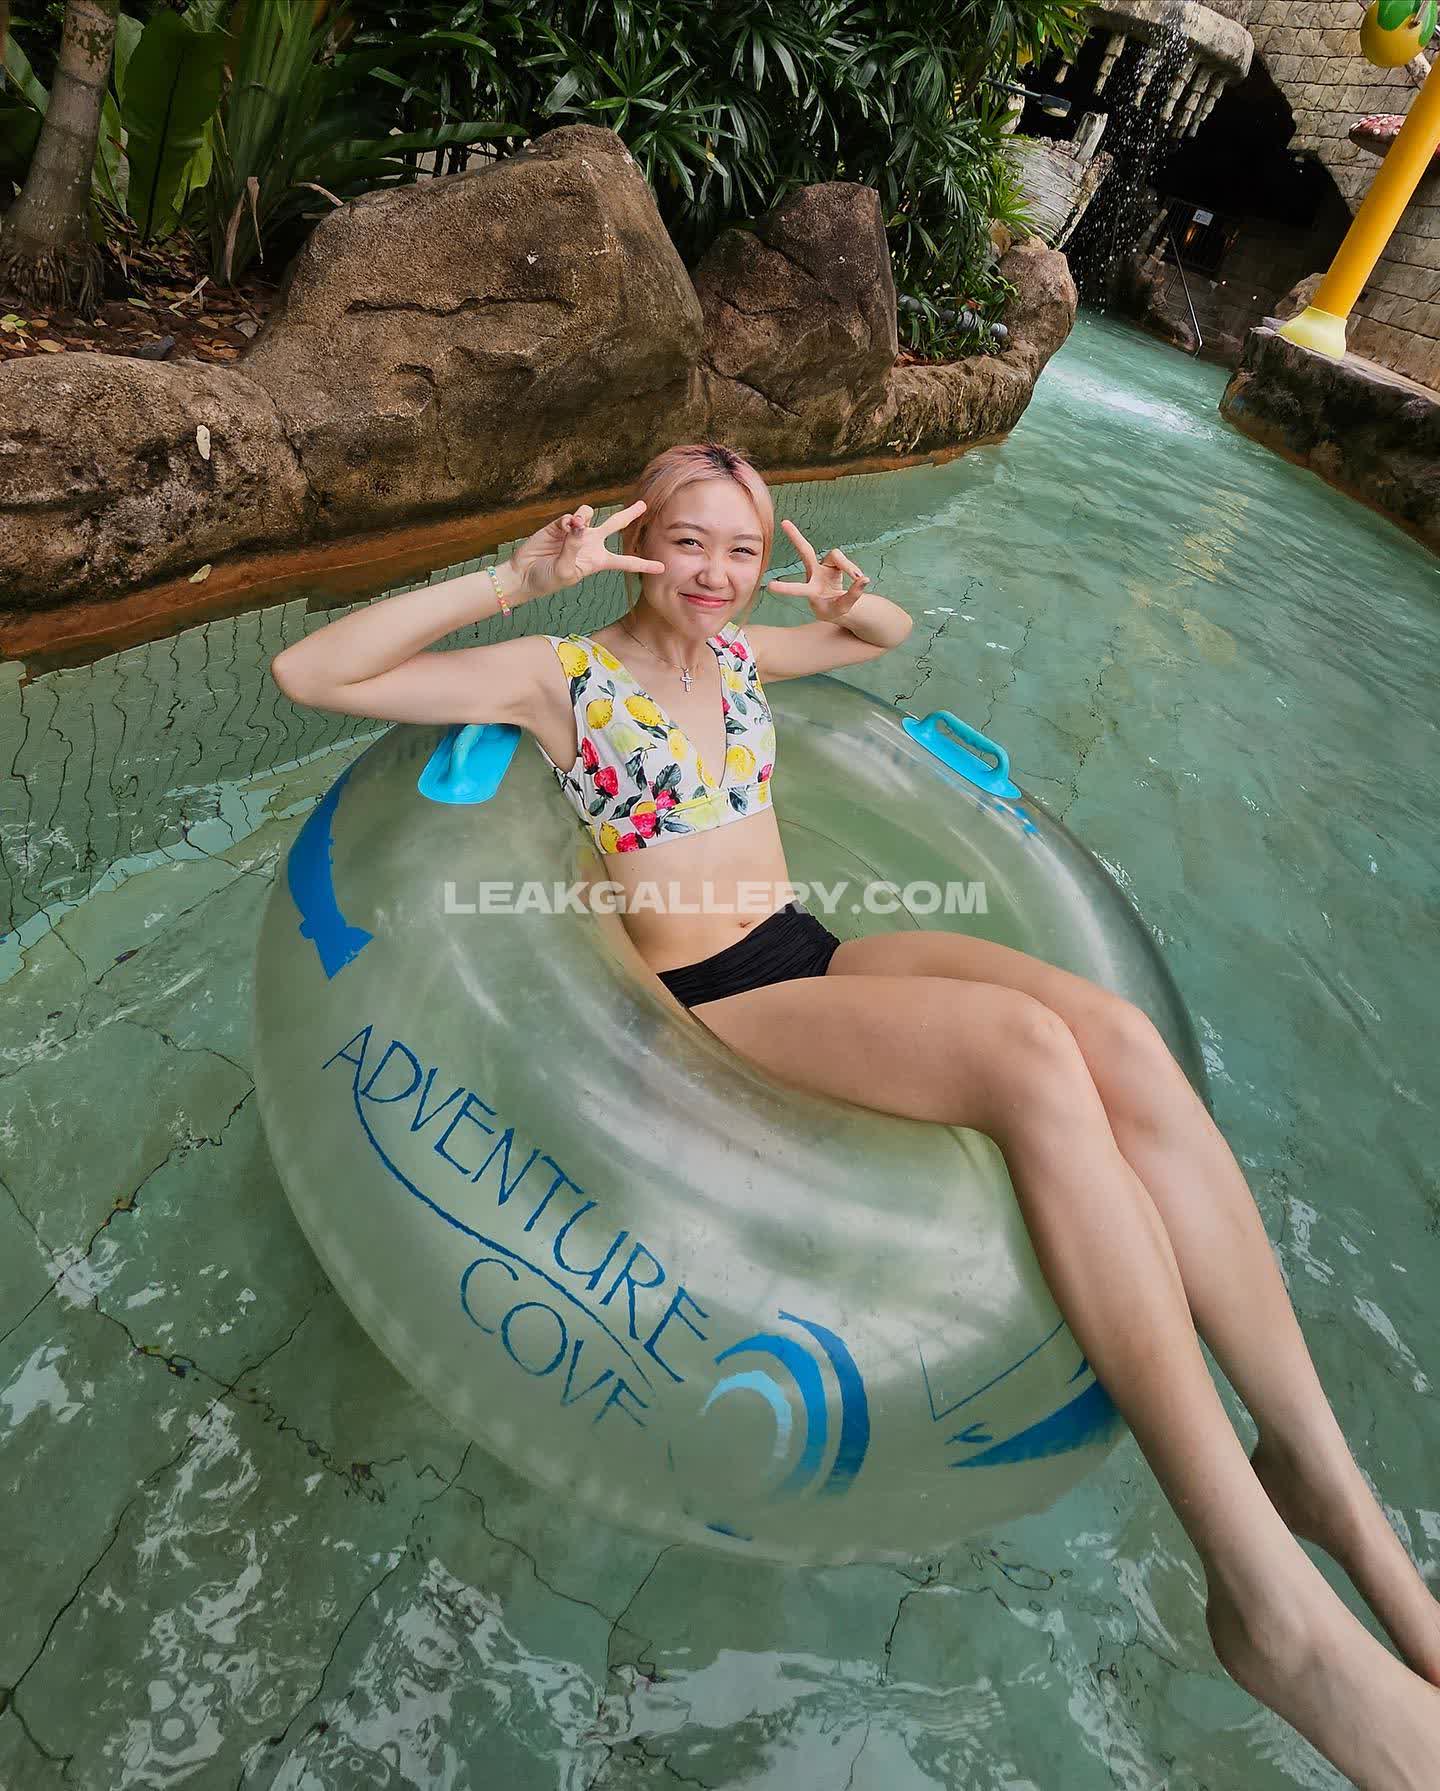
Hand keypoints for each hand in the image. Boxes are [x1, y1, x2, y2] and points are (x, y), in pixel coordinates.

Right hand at [509, 500, 666, 600]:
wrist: (524, 574)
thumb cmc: (547, 579)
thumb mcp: (566, 571)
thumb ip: (575, 548)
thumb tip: (579, 526)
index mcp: (598, 562)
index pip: (625, 562)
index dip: (643, 564)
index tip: (661, 568)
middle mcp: (591, 544)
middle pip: (615, 526)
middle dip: (629, 514)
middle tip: (643, 505)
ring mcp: (576, 533)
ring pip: (590, 515)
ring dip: (585, 518)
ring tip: (574, 528)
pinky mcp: (560, 525)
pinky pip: (572, 516)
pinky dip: (571, 520)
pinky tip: (566, 527)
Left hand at [765, 520, 869, 621]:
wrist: (836, 605)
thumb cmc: (834, 609)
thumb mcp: (843, 608)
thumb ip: (854, 595)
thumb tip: (864, 579)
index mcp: (811, 591)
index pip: (798, 589)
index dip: (786, 588)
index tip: (770, 586)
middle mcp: (814, 574)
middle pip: (805, 551)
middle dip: (796, 537)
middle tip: (784, 523)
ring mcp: (824, 566)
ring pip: (836, 555)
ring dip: (848, 567)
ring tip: (857, 577)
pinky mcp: (834, 563)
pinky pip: (845, 561)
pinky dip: (852, 569)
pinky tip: (859, 579)